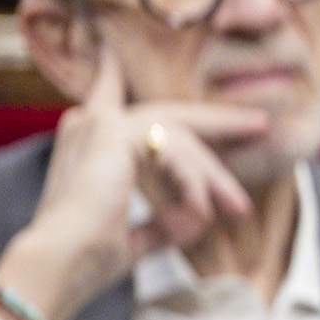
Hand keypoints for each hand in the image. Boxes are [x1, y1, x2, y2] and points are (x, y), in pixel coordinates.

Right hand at [0, 47, 270, 319]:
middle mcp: (88, 124)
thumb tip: (195, 219)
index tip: (112, 54)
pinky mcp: (116, 132)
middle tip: (260, 124)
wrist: (59, 265)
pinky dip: (194, 185)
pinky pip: (177, 151)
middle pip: (169, 117)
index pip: (108, 96)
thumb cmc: (88, 259)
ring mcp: (100, 124)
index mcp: (86, 144)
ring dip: (214, 176)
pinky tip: (199, 214)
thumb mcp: (134, 237)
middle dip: (220, 122)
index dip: (112, 75)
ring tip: (238, 208)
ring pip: (182, 138)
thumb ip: (161, 222)